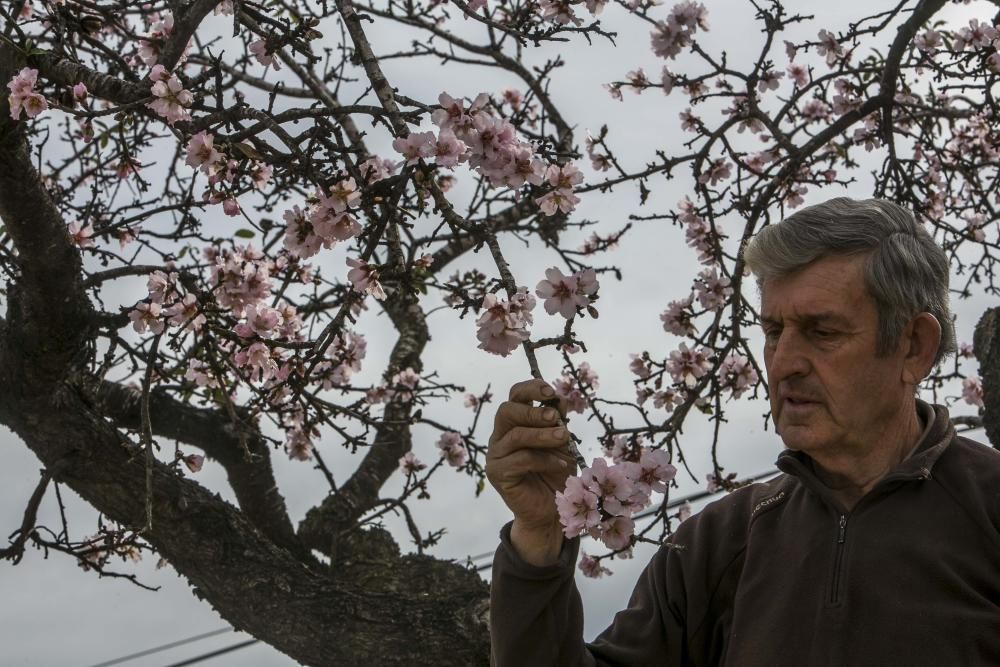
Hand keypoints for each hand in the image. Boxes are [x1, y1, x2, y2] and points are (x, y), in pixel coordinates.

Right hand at [486, 378, 574, 564]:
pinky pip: (520, 459)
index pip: (514, 397)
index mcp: (513, 424)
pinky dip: (544, 459)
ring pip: (515, 435)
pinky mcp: (497, 474)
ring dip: (543, 435)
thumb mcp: (562, 443)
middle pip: (506, 411)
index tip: (551, 391)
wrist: (552, 510)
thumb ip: (558, 421)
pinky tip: (560, 464)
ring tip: (565, 437)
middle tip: (555, 417)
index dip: (530, 389)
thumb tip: (560, 398)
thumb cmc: (556, 473)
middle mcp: (500, 436)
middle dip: (533, 411)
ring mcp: (496, 455)